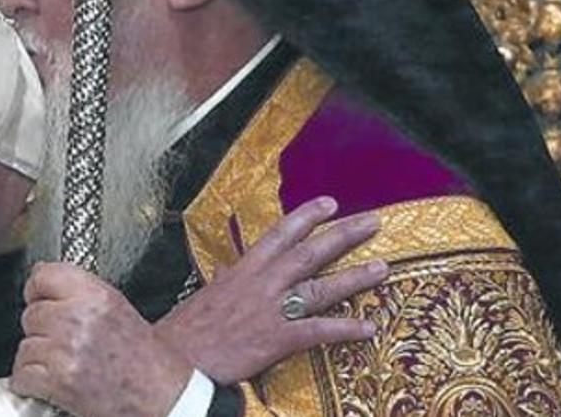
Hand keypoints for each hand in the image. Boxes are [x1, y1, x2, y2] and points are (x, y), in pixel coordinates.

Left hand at [10, 263, 190, 416]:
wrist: (164, 399)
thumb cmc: (146, 359)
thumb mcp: (117, 308)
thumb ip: (78, 290)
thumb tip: (40, 272)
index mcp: (96, 295)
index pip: (43, 276)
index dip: (36, 290)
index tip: (38, 299)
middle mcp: (79, 318)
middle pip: (31, 315)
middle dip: (41, 332)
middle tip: (63, 344)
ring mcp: (67, 350)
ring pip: (25, 347)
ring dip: (37, 360)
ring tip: (63, 366)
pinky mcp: (59, 381)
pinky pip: (23, 375)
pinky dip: (31, 384)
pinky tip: (52, 384)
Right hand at [156, 196, 386, 384]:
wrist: (178, 357)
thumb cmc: (186, 328)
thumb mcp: (205, 294)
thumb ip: (223, 280)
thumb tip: (227, 270)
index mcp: (243, 270)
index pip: (280, 234)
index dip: (307, 216)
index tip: (330, 203)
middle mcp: (262, 283)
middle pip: (309, 252)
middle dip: (343, 235)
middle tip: (372, 222)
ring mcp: (272, 310)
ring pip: (321, 287)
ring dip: (355, 277)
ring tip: (383, 268)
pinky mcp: (278, 339)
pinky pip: (319, 331)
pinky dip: (346, 329)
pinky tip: (369, 327)